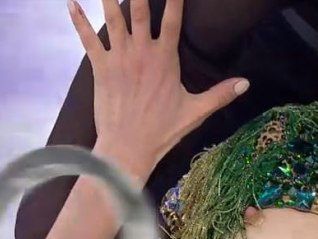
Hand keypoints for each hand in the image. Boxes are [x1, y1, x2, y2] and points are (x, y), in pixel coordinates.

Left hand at [68, 0, 250, 169]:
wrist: (129, 145)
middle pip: (138, 10)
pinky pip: (87, 38)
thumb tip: (246, 82)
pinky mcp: (100, 67)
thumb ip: (221, 94)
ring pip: (111, 18)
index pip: (172, 20)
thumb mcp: (197, 111)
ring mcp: (118, 57)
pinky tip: (71, 3)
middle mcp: (141, 52)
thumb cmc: (164, 129)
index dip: (173, 0)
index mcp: (165, 60)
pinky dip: (79, 19)